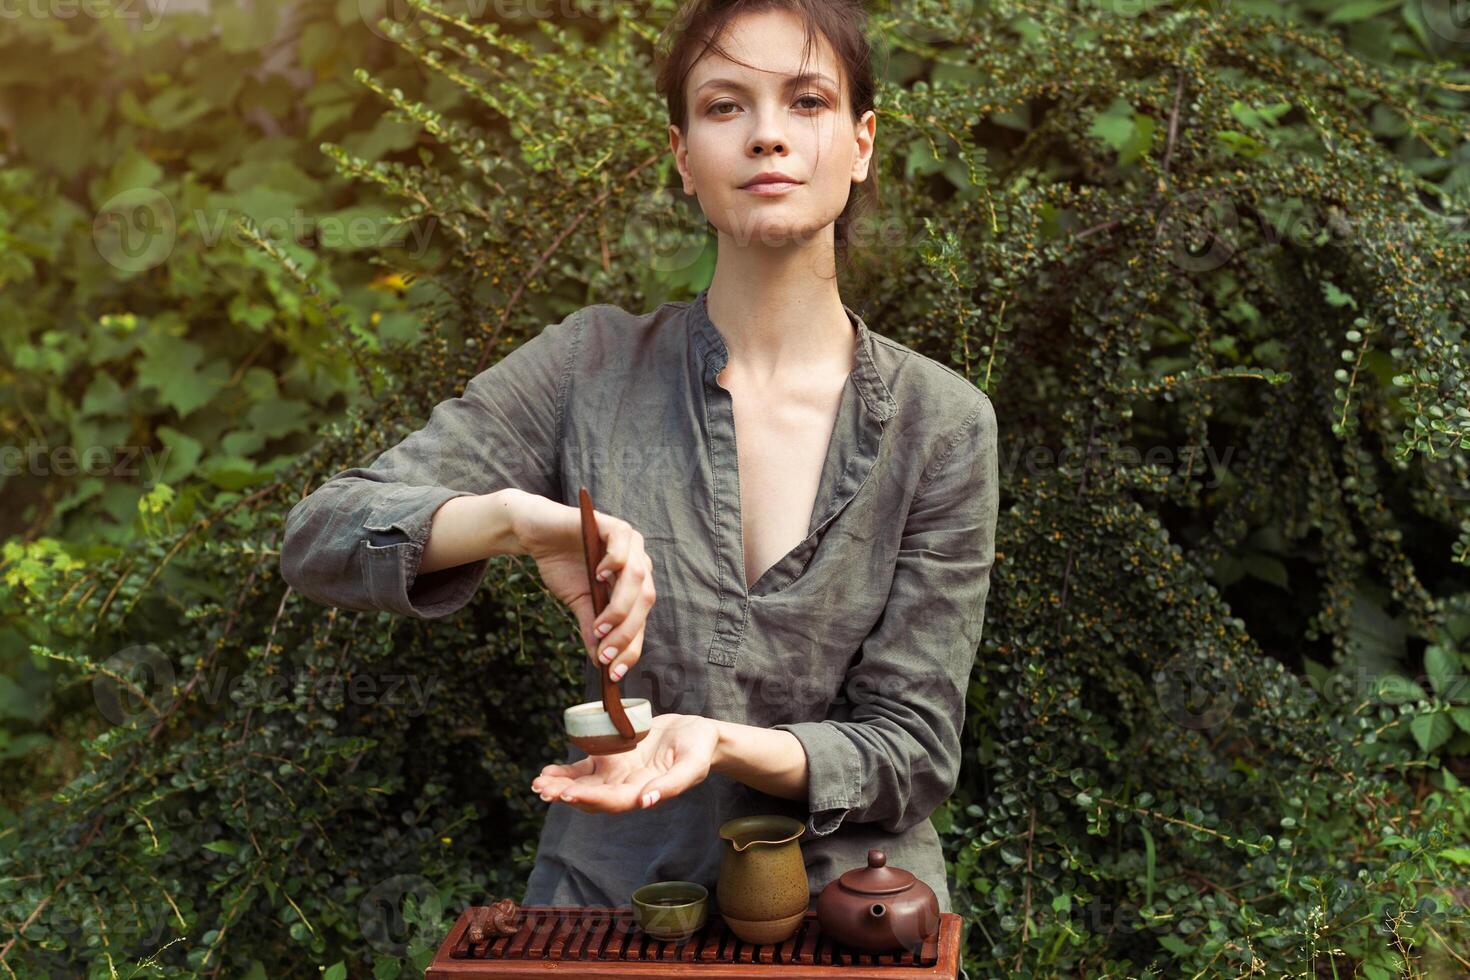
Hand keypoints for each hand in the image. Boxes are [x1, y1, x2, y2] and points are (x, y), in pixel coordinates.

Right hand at [507, 491, 657, 680]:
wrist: (537, 534)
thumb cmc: (562, 566)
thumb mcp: (580, 602)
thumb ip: (594, 627)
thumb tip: (601, 662)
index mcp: (635, 583)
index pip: (640, 618)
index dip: (630, 647)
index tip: (614, 673)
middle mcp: (639, 563)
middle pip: (644, 601)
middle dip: (626, 633)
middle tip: (606, 654)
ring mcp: (629, 543)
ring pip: (637, 578)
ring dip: (620, 608)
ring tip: (600, 626)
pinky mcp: (613, 526)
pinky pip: (623, 544)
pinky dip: (614, 562)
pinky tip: (599, 576)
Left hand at [530, 714, 719, 813]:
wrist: (698, 734)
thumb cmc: (699, 750)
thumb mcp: (692, 765)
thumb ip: (672, 785)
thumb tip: (646, 802)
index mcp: (643, 793)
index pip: (612, 801)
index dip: (589, 799)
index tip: (566, 795)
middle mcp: (625, 787)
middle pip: (591, 796)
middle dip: (565, 794)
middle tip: (541, 788)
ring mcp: (617, 773)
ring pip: (583, 784)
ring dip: (560, 785)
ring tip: (538, 782)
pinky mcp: (612, 758)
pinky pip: (585, 768)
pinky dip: (567, 771)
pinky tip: (549, 771)